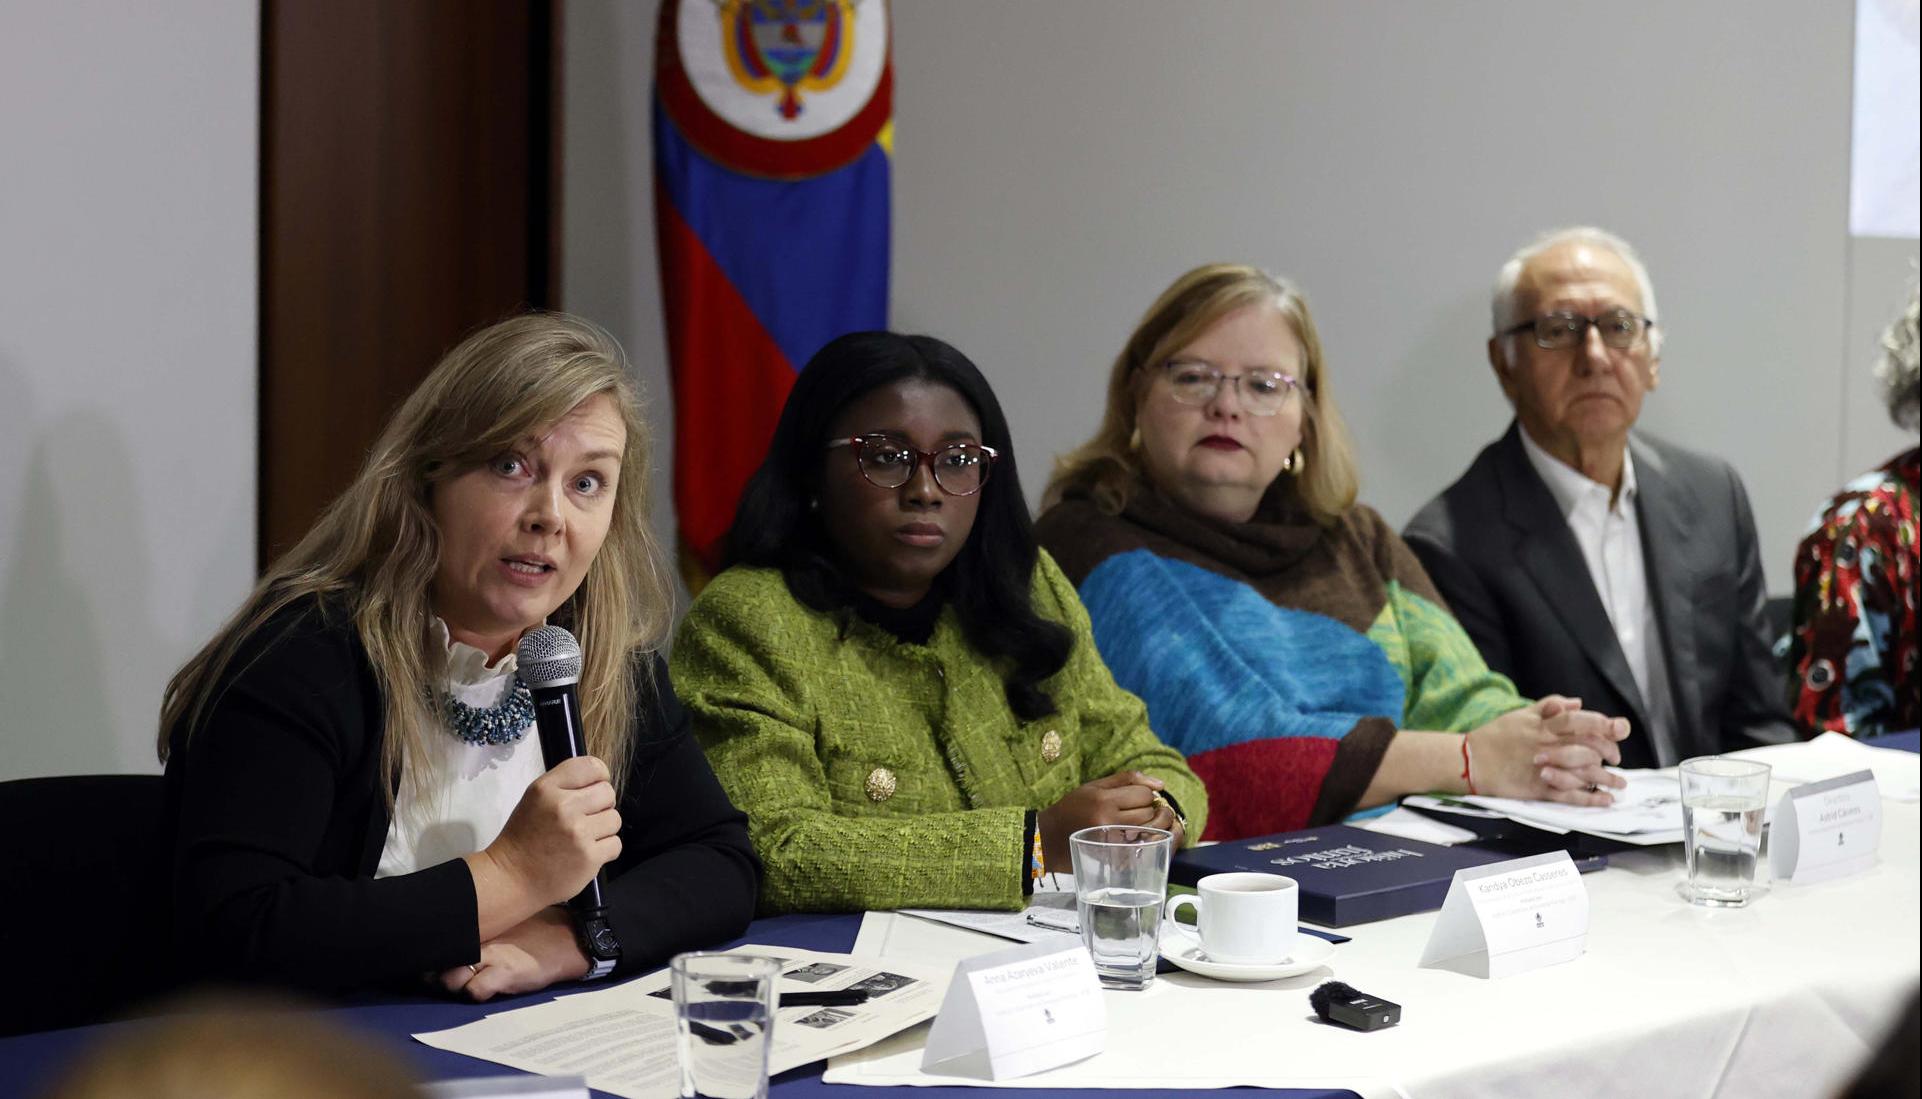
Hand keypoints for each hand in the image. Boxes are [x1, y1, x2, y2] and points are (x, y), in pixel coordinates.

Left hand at [439, 907, 588, 1002]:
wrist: (569, 939)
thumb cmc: (539, 928)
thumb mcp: (508, 919)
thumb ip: (485, 924)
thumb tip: (458, 929)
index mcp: (482, 923)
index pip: (445, 936)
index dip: (433, 951)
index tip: (428, 956)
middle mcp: (482, 939)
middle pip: (441, 960)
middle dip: (434, 972)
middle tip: (435, 977)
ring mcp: (492, 957)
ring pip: (452, 978)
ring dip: (451, 985)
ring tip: (457, 985)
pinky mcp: (505, 974)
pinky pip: (475, 990)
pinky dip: (473, 993)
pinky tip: (481, 989)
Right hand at [481, 755, 621, 908]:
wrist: (511, 878)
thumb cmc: (523, 839)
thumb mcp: (534, 799)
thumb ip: (564, 785)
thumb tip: (599, 780)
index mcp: (546, 788)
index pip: (591, 766)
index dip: (599, 776)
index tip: (594, 788)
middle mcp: (563, 807)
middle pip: (608, 792)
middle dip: (601, 805)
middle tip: (586, 818)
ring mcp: (578, 833)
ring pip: (615, 819)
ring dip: (604, 829)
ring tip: (584, 837)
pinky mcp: (589, 857)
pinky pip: (615, 844)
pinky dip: (605, 850)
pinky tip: (586, 853)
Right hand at [1037, 771, 1181, 869]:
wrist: (1048, 839)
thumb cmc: (1072, 808)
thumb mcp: (1094, 786)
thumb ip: (1127, 779)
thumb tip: (1161, 785)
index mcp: (1103, 800)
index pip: (1144, 795)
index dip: (1146, 795)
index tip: (1137, 798)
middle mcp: (1109, 822)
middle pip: (1149, 813)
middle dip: (1149, 810)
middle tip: (1137, 811)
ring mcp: (1112, 843)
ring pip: (1149, 831)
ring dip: (1148, 826)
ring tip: (1136, 824)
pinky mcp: (1114, 859)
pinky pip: (1142, 847)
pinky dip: (1142, 841)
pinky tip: (1132, 838)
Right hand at [1468, 697, 1631, 806]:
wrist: (1470, 761)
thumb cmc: (1495, 736)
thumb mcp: (1521, 714)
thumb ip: (1550, 706)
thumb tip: (1577, 703)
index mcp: (1544, 726)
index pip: (1581, 721)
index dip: (1604, 724)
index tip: (1619, 729)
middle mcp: (1548, 746)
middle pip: (1588, 747)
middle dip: (1609, 751)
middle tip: (1616, 757)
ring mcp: (1544, 768)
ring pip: (1583, 772)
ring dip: (1606, 778)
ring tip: (1620, 784)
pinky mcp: (1538, 788)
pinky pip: (1570, 795)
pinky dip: (1590, 798)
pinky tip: (1604, 799)